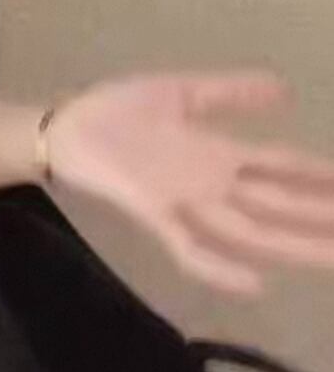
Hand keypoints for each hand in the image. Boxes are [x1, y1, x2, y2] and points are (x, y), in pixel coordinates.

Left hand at [47, 70, 333, 295]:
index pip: (283, 167)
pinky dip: (220, 268)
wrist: (64, 126)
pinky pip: (189, 247)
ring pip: (250, 231)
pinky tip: (256, 283)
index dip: (320, 176)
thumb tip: (285, 87)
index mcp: (219, 153)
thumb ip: (230, 92)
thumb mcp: (182, 91)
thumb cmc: (118, 110)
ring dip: (293, 244)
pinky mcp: (151, 212)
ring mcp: (184, 201)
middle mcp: (210, 183)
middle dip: (322, 218)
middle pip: (278, 206)